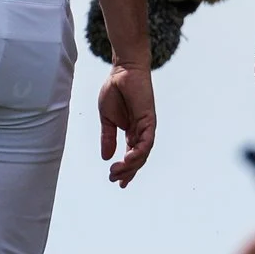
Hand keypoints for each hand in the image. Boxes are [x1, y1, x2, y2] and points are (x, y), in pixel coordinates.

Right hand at [98, 61, 156, 185]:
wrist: (122, 71)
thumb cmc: (115, 90)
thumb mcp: (107, 119)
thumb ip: (108, 137)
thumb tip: (105, 157)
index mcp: (130, 132)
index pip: (130, 156)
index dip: (125, 170)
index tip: (116, 182)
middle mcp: (140, 132)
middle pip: (138, 158)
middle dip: (127, 171)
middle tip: (115, 179)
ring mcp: (146, 127)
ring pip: (143, 153)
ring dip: (131, 164)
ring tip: (118, 171)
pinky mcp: (149, 120)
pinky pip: (147, 140)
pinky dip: (140, 151)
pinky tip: (129, 158)